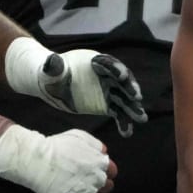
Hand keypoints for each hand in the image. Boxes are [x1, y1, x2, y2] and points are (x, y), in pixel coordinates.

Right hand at [0, 125, 114, 192]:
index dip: (107, 171)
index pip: (112, 172)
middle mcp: (95, 180)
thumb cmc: (57, 146)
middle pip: (107, 187)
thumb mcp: (80, 137)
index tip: (100, 171)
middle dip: (102, 184)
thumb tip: (104, 153)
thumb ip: (96, 145)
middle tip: (91, 181)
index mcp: (99, 164)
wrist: (36, 160)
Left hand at [5, 37, 147, 135]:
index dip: (116, 69)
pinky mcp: (106, 104)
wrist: (51, 85)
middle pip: (122, 81)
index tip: (122, 76)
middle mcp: (107, 76)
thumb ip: (54, 67)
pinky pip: (118, 113)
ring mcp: (108, 91)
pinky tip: (127, 132)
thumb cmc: (51, 74)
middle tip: (137, 97)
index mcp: (96, 62)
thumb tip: (52, 60)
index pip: (109, 64)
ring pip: (124, 99)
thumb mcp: (50, 71)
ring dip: (133, 108)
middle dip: (130, 89)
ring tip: (141, 118)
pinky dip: (123, 122)